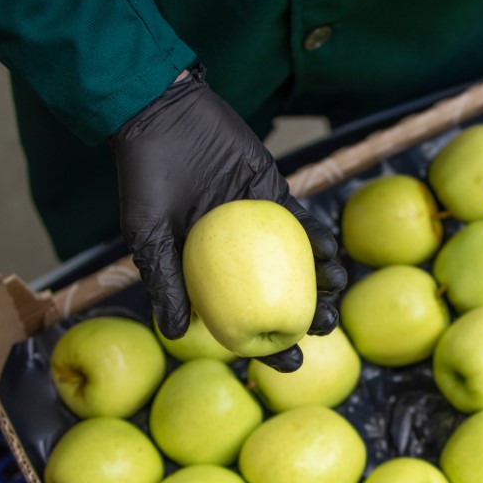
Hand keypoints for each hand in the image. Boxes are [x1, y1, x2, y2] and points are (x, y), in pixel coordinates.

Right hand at [113, 66, 345, 371]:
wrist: (164, 117)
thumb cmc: (146, 178)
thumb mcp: (148, 235)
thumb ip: (164, 282)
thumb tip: (177, 334)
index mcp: (207, 273)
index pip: (243, 321)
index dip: (269, 348)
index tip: (294, 364)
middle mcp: (237, 255)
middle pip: (281, 297)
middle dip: (310, 317)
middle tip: (327, 329)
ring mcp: (259, 226)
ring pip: (300, 263)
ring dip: (323, 281)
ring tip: (337, 294)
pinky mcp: (275, 194)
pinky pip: (302, 223)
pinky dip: (319, 238)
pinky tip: (332, 253)